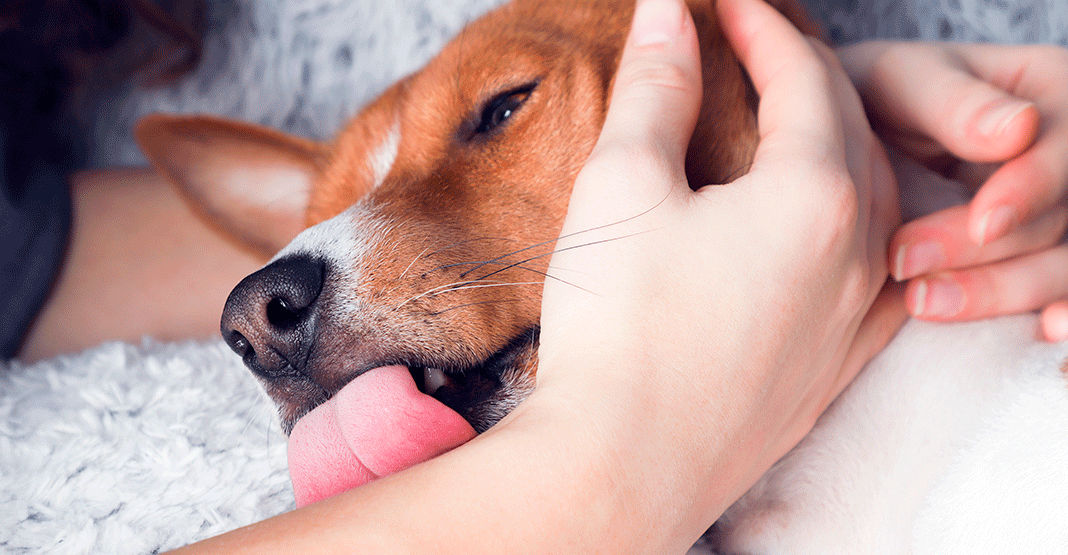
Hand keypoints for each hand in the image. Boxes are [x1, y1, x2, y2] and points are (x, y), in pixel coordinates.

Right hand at [537, 0, 902, 543]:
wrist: (621, 464)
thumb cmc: (618, 326)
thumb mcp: (624, 184)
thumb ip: (657, 89)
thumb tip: (669, 14)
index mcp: (812, 197)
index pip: (803, 78)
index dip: (761, 27)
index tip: (724, 3)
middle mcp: (856, 255)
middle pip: (849, 131)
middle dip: (804, 75)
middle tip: (754, 46)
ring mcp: (853, 319)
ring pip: (872, 201)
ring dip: (837, 145)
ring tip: (792, 124)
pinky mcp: (833, 369)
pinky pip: (875, 276)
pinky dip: (855, 226)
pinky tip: (835, 230)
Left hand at [839, 41, 1067, 340]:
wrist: (851, 136)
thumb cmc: (879, 95)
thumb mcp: (904, 82)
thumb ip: (953, 104)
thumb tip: (1018, 129)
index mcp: (1052, 93)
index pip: (1063, 146)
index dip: (1031, 188)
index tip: (984, 224)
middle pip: (1062, 215)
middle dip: (992, 254)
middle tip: (910, 273)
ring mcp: (1058, 209)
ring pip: (1063, 264)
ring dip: (1007, 292)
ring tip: (925, 305)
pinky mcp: (1036, 255)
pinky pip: (1060, 289)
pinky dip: (1058, 312)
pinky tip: (1045, 337)